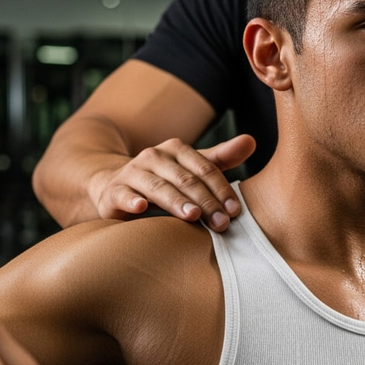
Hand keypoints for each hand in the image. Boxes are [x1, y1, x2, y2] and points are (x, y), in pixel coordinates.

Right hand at [91, 134, 255, 231]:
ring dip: (177, 202)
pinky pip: (124, 195)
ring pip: (158, 188)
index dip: (222, 189)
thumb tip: (251, 141)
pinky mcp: (114, 191)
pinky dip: (132, 200)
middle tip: (222, 223)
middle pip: (185, 180)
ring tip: (193, 216)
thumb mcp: (194, 168)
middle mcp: (154, 156)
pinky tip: (141, 208)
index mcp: (177, 149)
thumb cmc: (167, 180)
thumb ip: (223, 158)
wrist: (117, 186)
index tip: (235, 210)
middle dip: (206, 202)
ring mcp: (132, 173)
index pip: (205, 169)